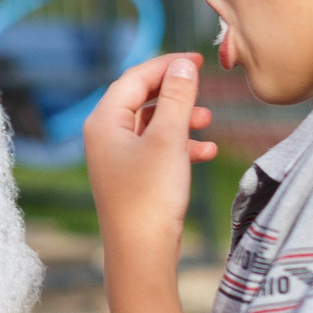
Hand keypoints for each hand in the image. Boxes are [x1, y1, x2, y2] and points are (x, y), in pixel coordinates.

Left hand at [82, 53, 217, 252]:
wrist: (141, 253)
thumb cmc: (150, 195)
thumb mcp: (169, 139)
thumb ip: (177, 98)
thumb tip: (183, 65)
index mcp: (104, 121)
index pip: (134, 78)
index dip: (166, 64)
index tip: (198, 59)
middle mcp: (104, 136)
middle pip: (141, 98)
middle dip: (174, 91)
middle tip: (203, 84)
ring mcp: (116, 158)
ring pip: (151, 124)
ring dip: (180, 118)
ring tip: (208, 119)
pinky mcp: (131, 178)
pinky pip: (156, 149)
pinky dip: (180, 145)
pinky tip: (206, 151)